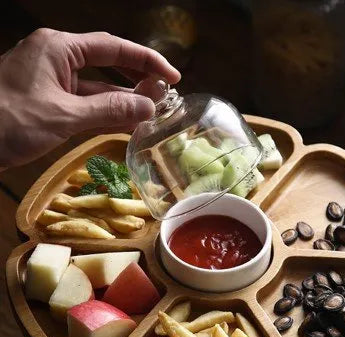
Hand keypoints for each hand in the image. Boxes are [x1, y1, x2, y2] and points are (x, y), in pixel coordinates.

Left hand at [0, 28, 179, 168]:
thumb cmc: (8, 122)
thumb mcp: (64, 116)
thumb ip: (109, 110)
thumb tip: (150, 107)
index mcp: (59, 48)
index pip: (113, 48)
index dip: (147, 61)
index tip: (172, 76)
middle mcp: (58, 59)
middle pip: (109, 65)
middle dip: (137, 81)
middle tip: (164, 96)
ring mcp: (53, 82)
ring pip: (99, 88)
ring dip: (124, 101)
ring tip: (151, 113)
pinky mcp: (50, 102)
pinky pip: (86, 104)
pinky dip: (106, 114)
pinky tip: (126, 123)